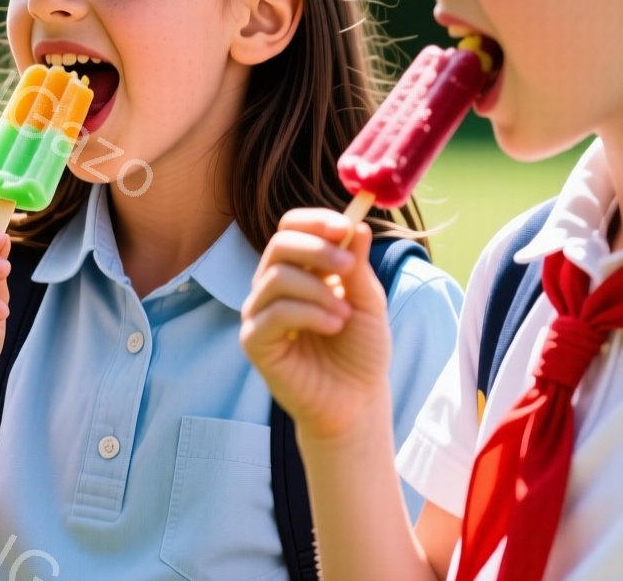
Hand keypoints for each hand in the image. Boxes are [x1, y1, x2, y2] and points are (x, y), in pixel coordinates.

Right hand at [241, 210, 390, 440]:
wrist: (356, 400)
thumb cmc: (360, 350)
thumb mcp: (368, 302)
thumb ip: (358, 266)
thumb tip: (357, 224)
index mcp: (300, 269)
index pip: (292, 228)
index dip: (315, 222)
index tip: (345, 227)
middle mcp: (273, 285)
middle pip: (280, 244)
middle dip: (317, 250)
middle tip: (348, 268)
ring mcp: (260, 312)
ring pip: (277, 277)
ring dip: (318, 290)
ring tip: (345, 314)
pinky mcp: (254, 341)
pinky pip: (274, 313)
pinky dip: (309, 314)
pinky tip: (333, 326)